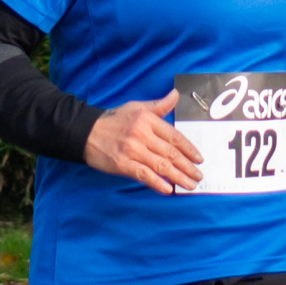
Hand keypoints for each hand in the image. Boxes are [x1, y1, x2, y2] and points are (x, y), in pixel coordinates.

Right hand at [84, 92, 202, 193]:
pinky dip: (157, 183)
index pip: (174, 136)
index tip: (199, 158)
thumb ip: (159, 105)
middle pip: (171, 153)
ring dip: (178, 177)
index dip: (189, 149)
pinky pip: (144, 175)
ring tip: (189, 185)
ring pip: (161, 166)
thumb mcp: (137, 107)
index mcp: (147, 120)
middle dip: (187, 167)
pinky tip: (167, 189)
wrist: (86, 132)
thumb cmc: (114, 120)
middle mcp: (142, 135)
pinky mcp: (123, 164)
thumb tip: (176, 95)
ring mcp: (132, 151)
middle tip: (198, 176)